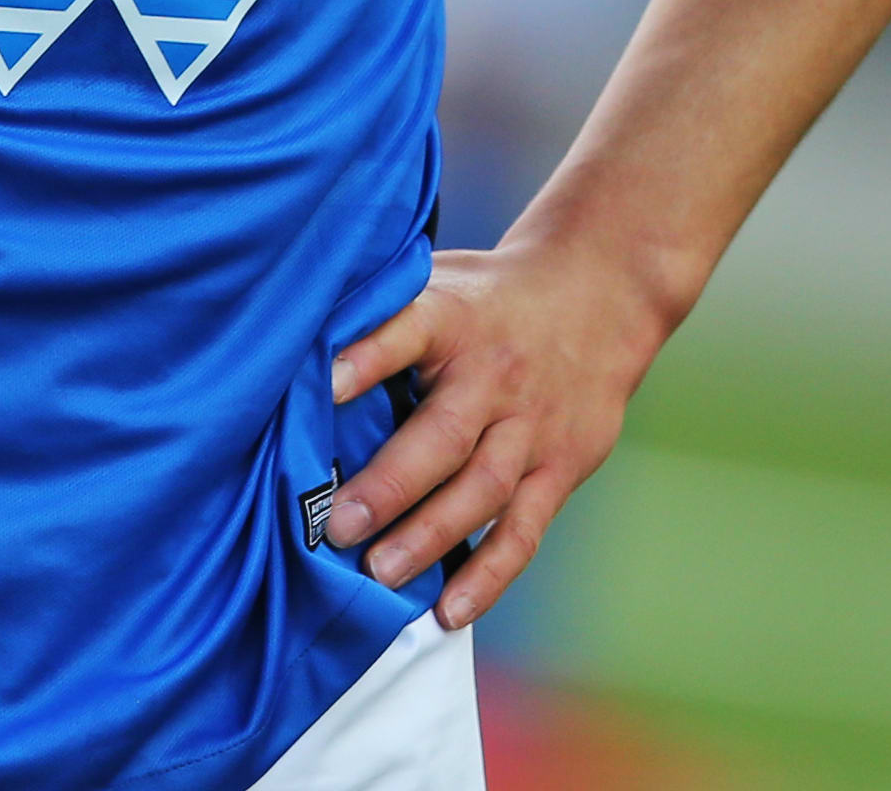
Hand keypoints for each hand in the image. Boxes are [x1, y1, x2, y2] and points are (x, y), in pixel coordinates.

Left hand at [319, 235, 672, 629]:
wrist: (598, 294)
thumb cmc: (485, 299)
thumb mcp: (436, 281)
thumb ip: (378, 315)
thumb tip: (292, 350)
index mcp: (453, 317)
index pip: (406, 331)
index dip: (364, 357)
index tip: (322, 385)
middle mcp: (495, 375)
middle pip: (443, 435)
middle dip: (390, 485)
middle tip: (339, 527)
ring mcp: (533, 426)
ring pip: (482, 489)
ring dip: (431, 536)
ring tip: (381, 574)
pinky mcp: (561, 466)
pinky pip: (524, 528)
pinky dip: (490, 573)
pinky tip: (451, 609)